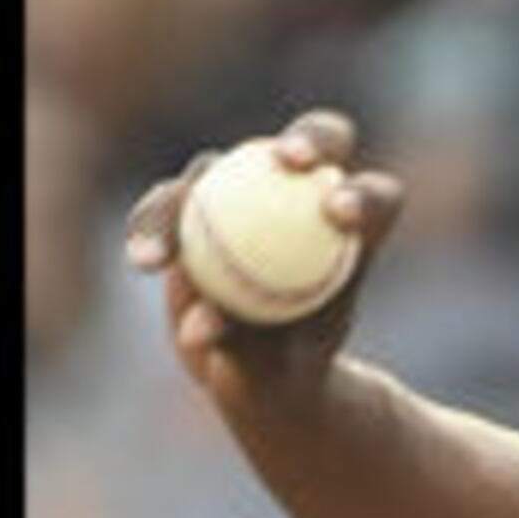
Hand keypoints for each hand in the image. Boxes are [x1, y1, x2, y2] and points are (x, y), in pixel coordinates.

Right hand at [122, 109, 405, 409]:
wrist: (260, 373)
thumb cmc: (291, 372)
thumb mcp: (283, 377)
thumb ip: (251, 353)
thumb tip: (202, 328)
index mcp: (356, 229)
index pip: (376, 197)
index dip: (366, 195)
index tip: (339, 216)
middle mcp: (305, 194)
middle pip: (319, 141)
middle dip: (309, 140)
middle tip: (289, 162)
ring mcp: (245, 191)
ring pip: (218, 171)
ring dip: (193, 198)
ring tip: (169, 251)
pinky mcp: (194, 206)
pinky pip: (167, 209)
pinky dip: (152, 230)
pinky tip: (143, 259)